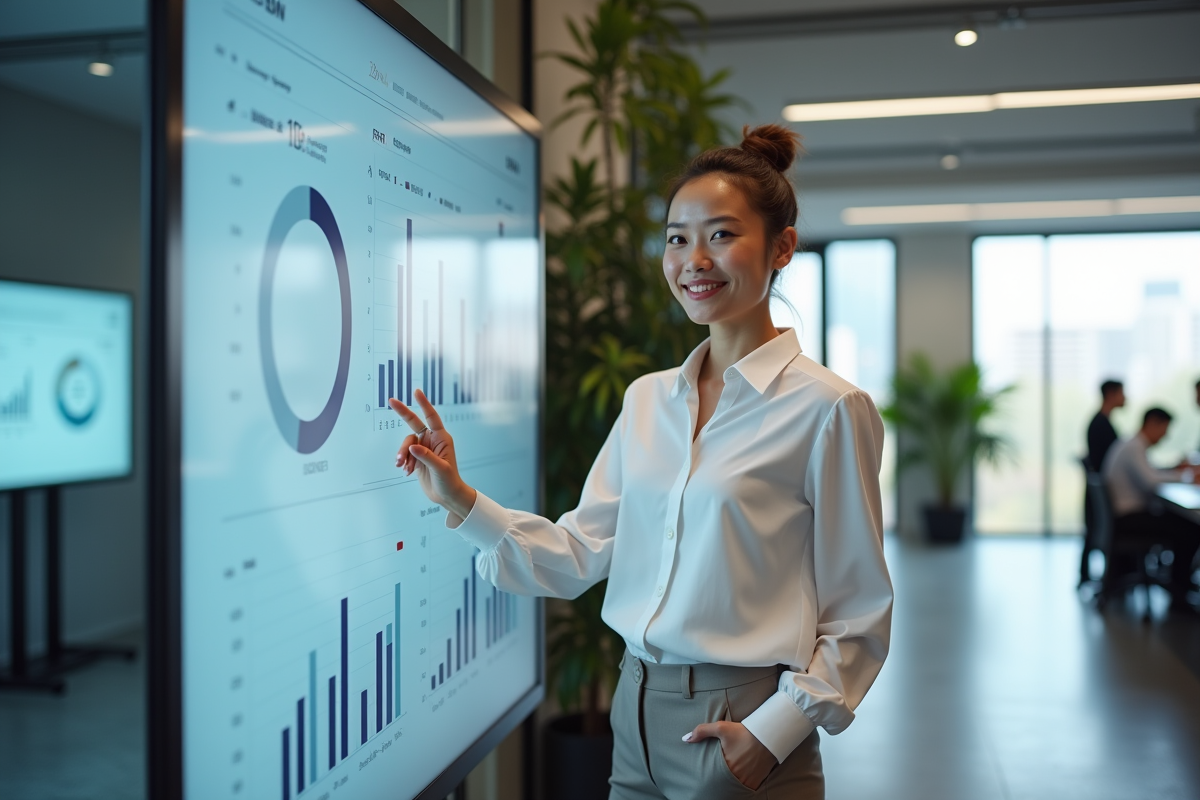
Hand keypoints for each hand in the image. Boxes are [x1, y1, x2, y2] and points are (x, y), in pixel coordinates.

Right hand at [389, 390, 475, 521]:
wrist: (446, 496)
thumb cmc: (449, 481)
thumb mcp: (440, 468)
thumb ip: (426, 457)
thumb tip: (412, 447)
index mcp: (441, 438)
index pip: (431, 417)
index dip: (424, 404)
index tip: (416, 392)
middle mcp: (432, 440)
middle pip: (414, 423)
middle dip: (403, 412)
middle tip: (391, 401)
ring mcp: (423, 449)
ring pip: (406, 444)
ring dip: (402, 454)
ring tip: (402, 467)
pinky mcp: (416, 458)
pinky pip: (404, 455)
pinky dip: (403, 462)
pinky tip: (407, 472)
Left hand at [684, 721, 775, 790]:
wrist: (768, 735)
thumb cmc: (744, 732)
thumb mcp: (721, 728)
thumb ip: (702, 731)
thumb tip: (685, 739)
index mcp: (726, 767)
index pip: (713, 778)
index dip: (710, 777)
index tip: (708, 774)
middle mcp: (737, 777)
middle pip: (724, 784)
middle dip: (720, 781)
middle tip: (718, 775)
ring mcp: (748, 781)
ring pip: (735, 787)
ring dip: (731, 783)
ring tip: (729, 776)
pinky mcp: (757, 782)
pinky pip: (746, 788)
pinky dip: (742, 784)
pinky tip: (740, 777)